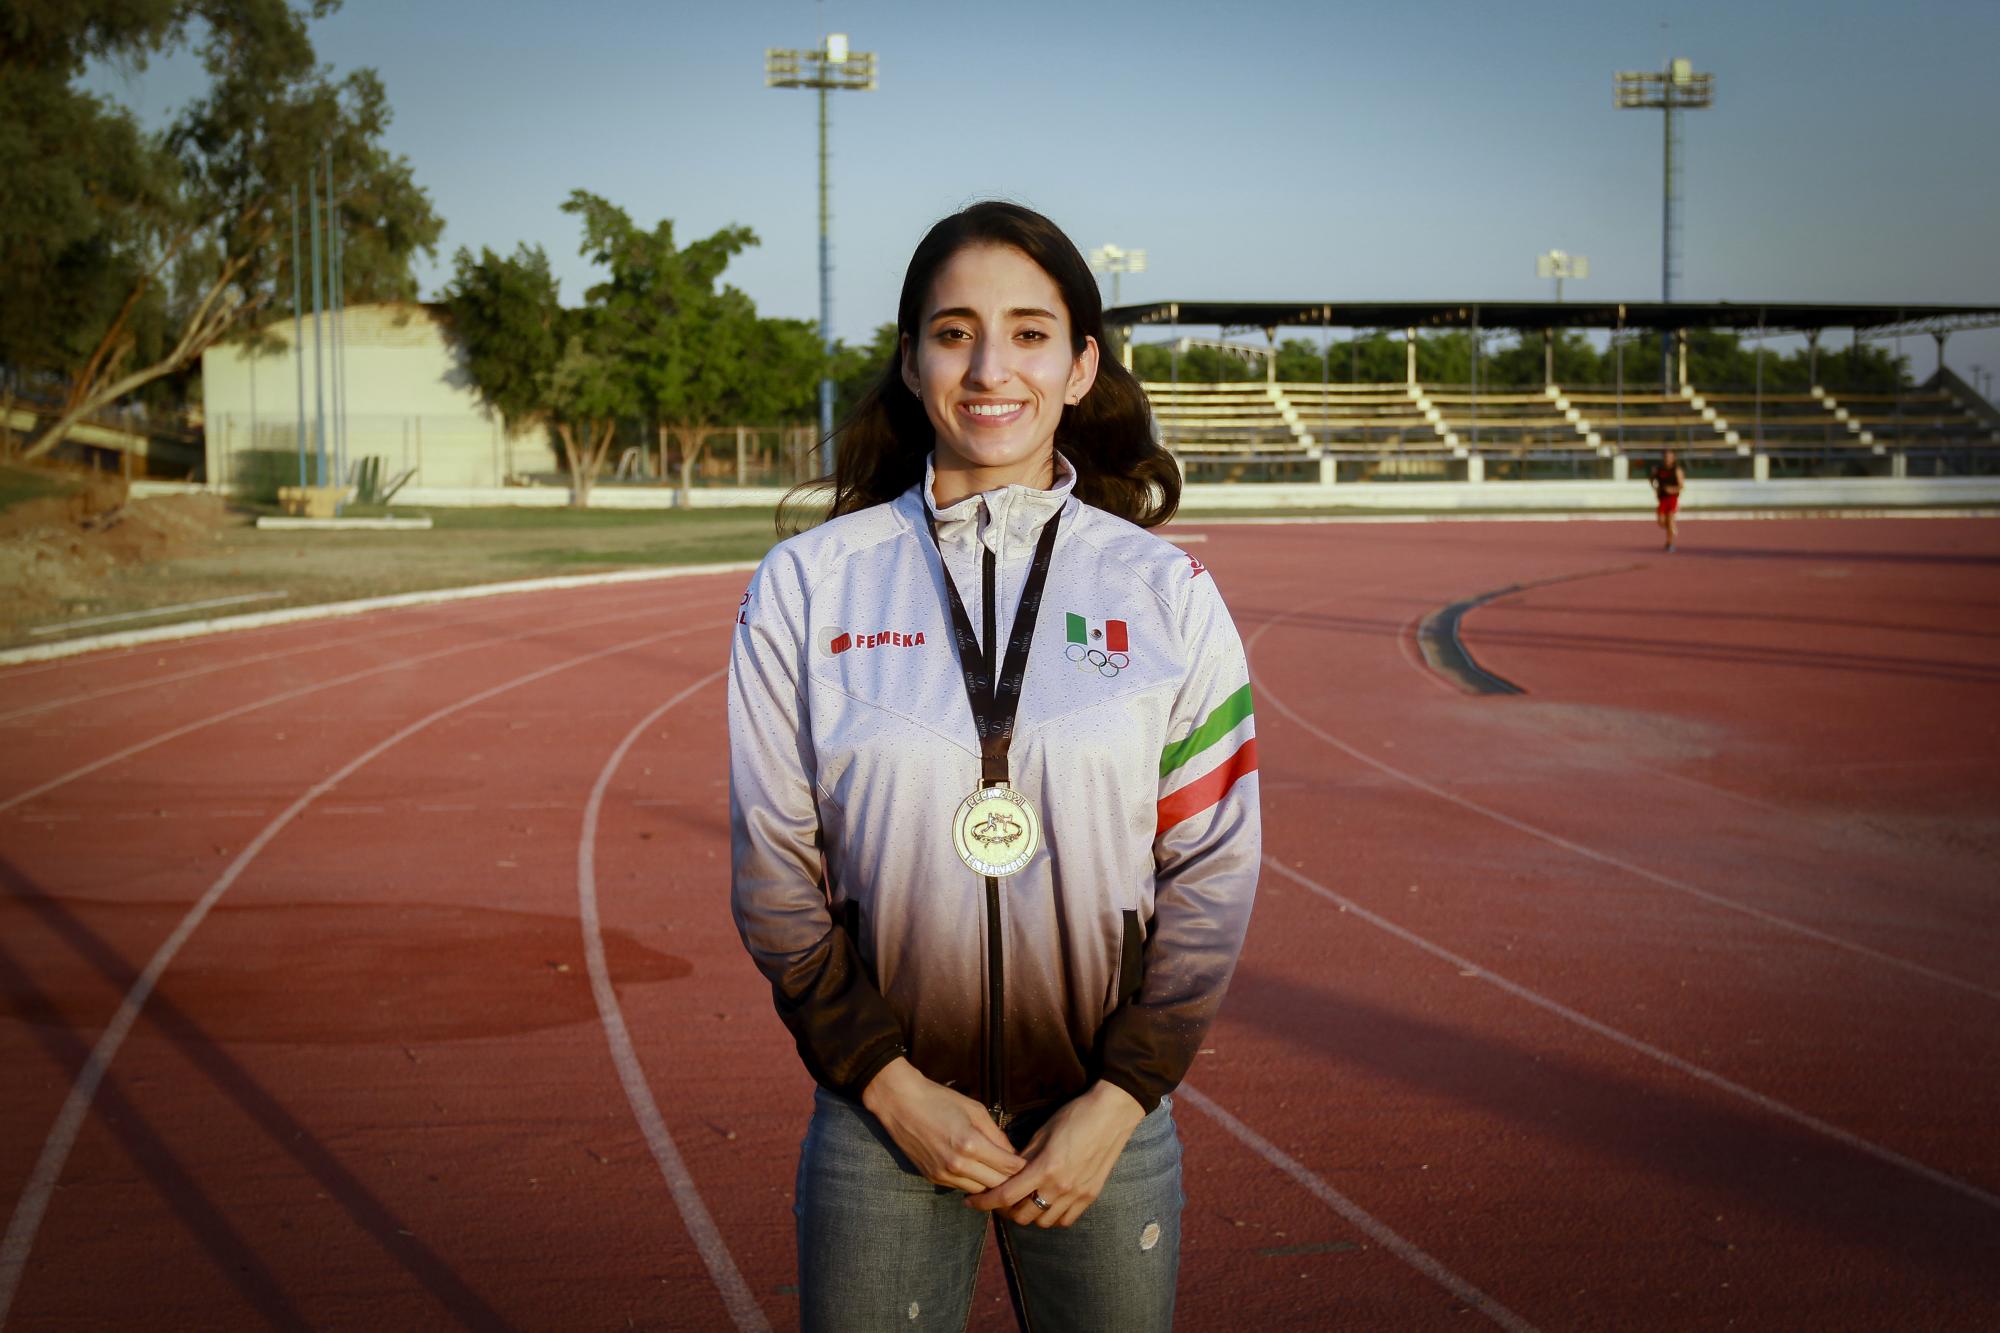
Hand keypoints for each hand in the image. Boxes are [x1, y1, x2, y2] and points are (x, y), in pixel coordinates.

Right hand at [860, 1058, 1024, 1192]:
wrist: (900, 1103)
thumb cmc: (940, 1100)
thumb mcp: (975, 1110)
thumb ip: (996, 1135)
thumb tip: (1013, 1154)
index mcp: (970, 1144)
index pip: (1008, 1167)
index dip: (1023, 1167)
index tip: (1033, 1164)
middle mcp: (957, 1164)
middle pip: (997, 1185)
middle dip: (1012, 1181)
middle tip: (1024, 1177)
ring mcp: (944, 1174)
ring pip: (980, 1192)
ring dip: (993, 1186)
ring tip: (1004, 1178)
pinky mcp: (933, 1178)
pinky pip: (962, 1188)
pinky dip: (974, 1184)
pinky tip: (981, 1175)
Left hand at [966, 1081, 1144, 1227]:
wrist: (1112, 1114)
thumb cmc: (1074, 1116)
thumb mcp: (1042, 1132)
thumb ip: (1024, 1156)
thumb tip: (1007, 1171)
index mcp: (1044, 1168)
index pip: (1006, 1196)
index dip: (984, 1202)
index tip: (971, 1202)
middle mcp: (1060, 1187)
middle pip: (1023, 1216)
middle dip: (1006, 1210)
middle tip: (1000, 1199)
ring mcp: (1077, 1194)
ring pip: (1044, 1222)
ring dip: (1029, 1215)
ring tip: (1024, 1201)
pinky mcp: (1091, 1195)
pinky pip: (1066, 1220)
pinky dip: (1052, 1216)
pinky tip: (1047, 1203)